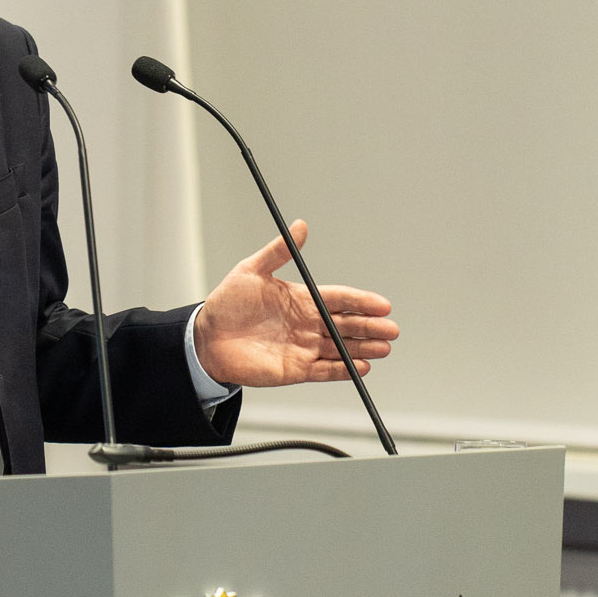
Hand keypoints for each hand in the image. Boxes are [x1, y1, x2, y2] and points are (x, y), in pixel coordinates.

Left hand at [193, 221, 397, 389]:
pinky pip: (324, 371)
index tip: (382, 305)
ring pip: (341, 348)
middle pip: (346, 325)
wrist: (206, 339)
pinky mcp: (295, 370)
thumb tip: (300, 225)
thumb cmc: (227, 304)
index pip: (339, 299)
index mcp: (302, 299)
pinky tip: (360, 368)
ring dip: (363, 348)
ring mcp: (303, 347)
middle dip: (370, 327)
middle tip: (391, 330)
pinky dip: (342, 370)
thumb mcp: (251, 271)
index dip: (362, 302)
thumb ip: (278, 251)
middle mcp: (307, 324)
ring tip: (383, 349)